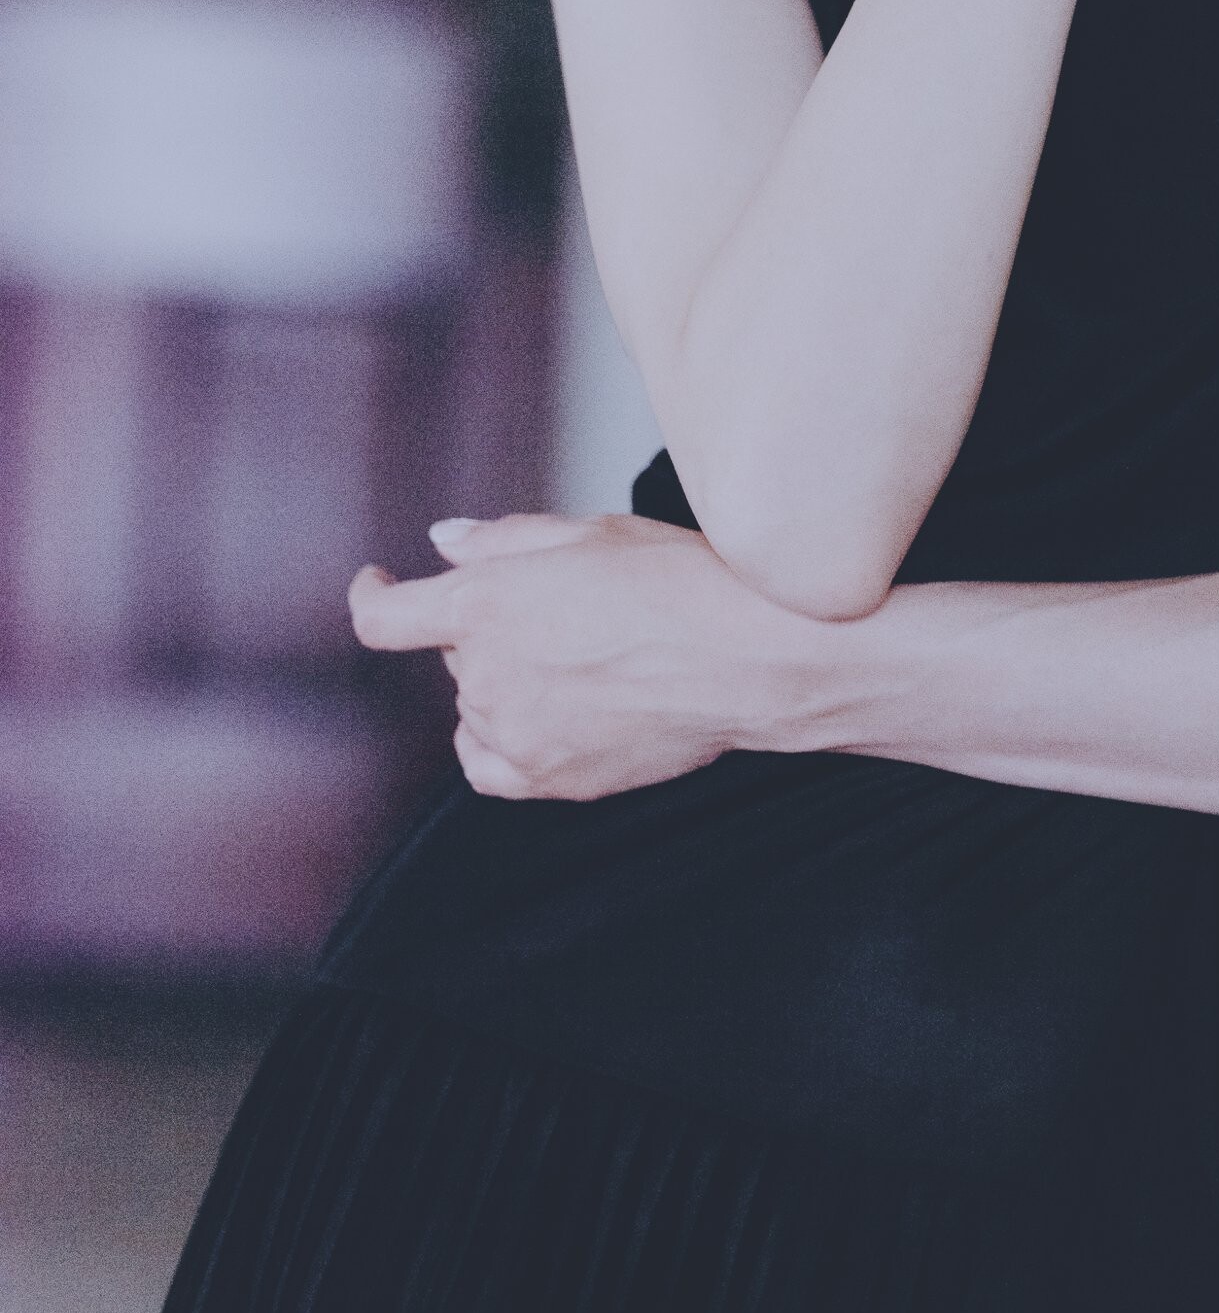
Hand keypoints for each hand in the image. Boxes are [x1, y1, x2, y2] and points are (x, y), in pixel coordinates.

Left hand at [348, 512, 826, 799]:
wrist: (753, 659)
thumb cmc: (684, 582)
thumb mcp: (593, 533)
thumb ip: (505, 540)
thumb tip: (445, 542)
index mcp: (486, 603)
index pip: (385, 617)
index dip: (371, 595)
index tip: (377, 583)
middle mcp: (486, 675)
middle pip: (454, 652)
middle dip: (491, 626)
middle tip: (568, 607)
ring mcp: (515, 735)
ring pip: (476, 705)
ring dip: (507, 679)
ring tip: (587, 656)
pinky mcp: (549, 779)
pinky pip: (489, 764)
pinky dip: (502, 739)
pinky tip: (547, 716)